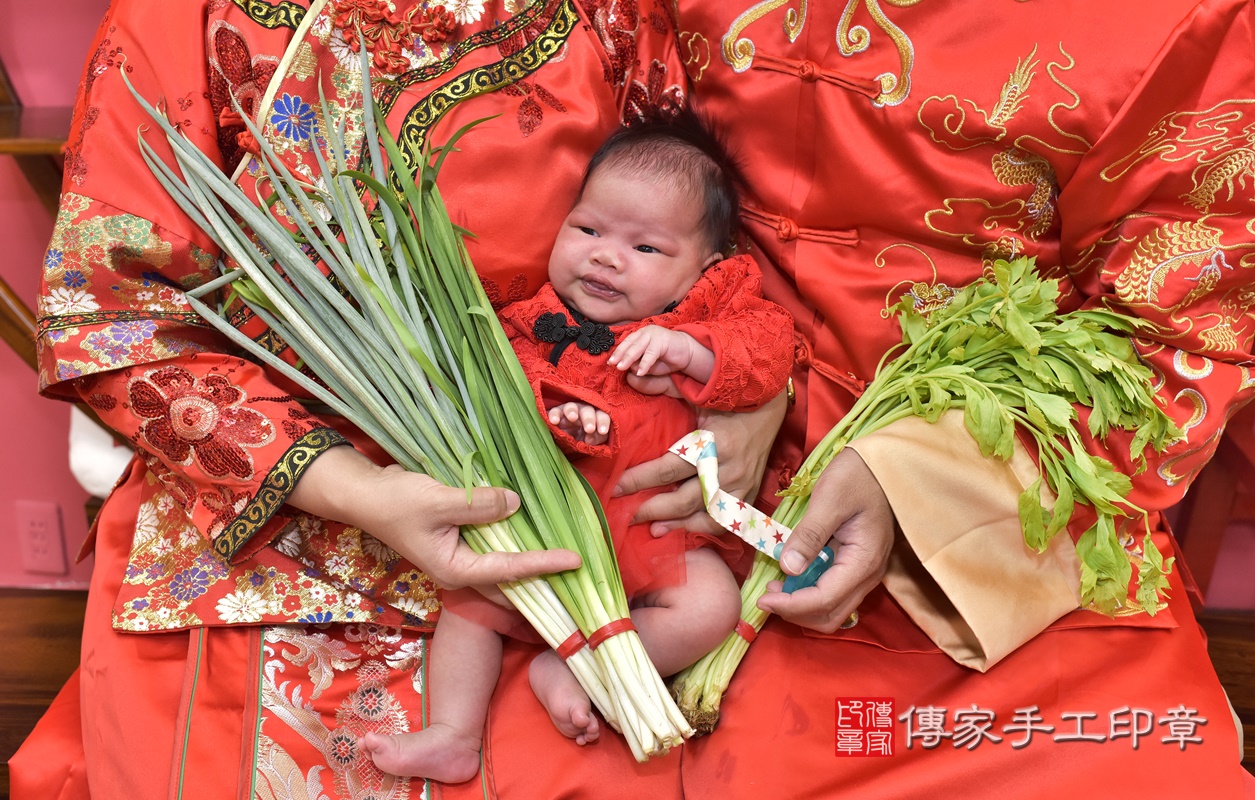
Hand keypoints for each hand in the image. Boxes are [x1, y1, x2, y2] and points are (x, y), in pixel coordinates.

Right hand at [288, 446, 580, 588]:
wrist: (365, 494)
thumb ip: (478, 504)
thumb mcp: (439, 501)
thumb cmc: (396, 502)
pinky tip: (533, 531)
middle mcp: (459, 570)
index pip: (509, 570)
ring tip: (564, 557)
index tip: (574, 560)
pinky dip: (513, 541)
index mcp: (454, 569)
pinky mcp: (458, 539)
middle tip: (577, 572)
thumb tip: (516, 504)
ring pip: (502, 566)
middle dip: (541, 578)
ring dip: (530, 561)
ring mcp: (459, 556)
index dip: (543, 563)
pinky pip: (492, 546)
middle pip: (508, 581)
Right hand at [548, 401, 610, 444]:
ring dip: (572, 411)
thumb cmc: (582, 438)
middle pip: (587, 410)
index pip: (601, 415)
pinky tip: (554, 421)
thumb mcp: (592, 440)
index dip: (603, 422)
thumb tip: (589, 439)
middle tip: (589, 429)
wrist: (565, 442)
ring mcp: (567, 411)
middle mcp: (582, 411)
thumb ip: (596, 438)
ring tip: (573, 418)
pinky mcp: (555, 413)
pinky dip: (554, 415)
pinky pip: (554, 411)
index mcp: (595, 416)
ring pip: (571, 406)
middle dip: (589, 419)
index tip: (603, 431)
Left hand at [609, 325, 713, 384]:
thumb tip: (629, 368)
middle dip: (620, 354)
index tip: (610, 362)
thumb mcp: (649, 363)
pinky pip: (651, 353)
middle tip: (613, 364)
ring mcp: (654, 334)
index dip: (618, 352)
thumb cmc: (666, 358)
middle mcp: (646, 332)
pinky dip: (645, 363)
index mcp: (640, 334)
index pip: (626, 342)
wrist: (687, 352)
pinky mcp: (663, 340)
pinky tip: (640, 372)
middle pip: (630, 343)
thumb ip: (638, 364)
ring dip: (629, 358)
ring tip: (621, 368)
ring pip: (638, 347)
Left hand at [614, 390, 786, 534]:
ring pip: (703, 516)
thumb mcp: (700, 392)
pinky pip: (722, 522)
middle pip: (684, 499)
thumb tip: (631, 378)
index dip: (640, 480)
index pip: (670, 467)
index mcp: (715, 442)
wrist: (770, 408)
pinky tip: (677, 528)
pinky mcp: (748, 496)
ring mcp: (741, 486)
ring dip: (674, 524)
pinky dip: (698, 527)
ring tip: (650, 527)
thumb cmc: (730, 400)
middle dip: (651, 508)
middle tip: (626, 513)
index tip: (616, 486)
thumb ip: (665, 387)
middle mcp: (729, 469)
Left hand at [756, 449, 893, 632]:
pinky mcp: (856, 565)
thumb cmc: (857, 475)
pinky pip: (833, 592)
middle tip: (767, 595)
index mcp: (864, 561)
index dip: (791, 605)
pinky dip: (809, 593)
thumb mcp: (829, 500)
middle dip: (796, 612)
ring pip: (832, 608)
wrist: (881, 464)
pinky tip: (791, 575)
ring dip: (802, 606)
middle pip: (831, 615)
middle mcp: (868, 574)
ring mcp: (864, 572)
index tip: (763, 598)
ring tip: (775, 586)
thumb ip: (809, 535)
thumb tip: (788, 568)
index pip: (825, 600)